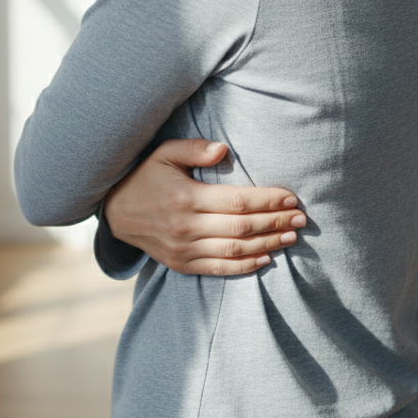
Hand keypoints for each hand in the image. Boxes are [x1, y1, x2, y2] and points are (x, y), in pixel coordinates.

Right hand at [104, 138, 305, 275]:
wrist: (117, 212)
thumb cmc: (147, 177)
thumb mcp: (164, 153)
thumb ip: (194, 148)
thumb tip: (224, 150)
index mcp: (186, 198)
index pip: (237, 202)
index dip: (267, 201)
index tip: (291, 198)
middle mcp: (186, 227)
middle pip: (241, 228)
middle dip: (275, 222)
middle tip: (300, 219)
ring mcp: (183, 249)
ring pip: (234, 251)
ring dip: (267, 245)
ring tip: (290, 238)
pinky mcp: (181, 264)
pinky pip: (218, 269)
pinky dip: (245, 267)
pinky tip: (266, 258)